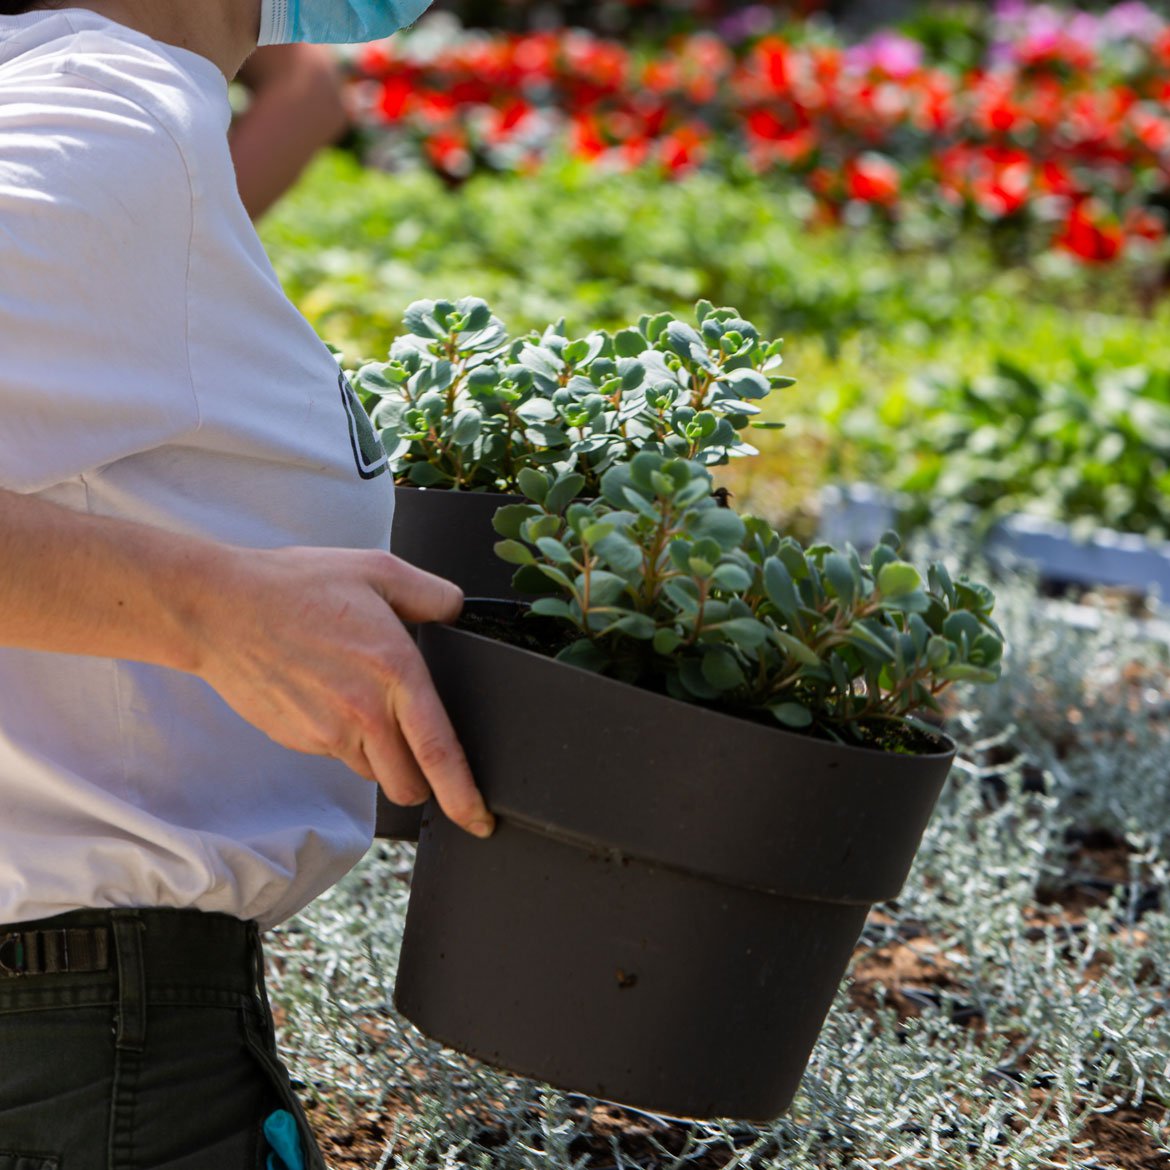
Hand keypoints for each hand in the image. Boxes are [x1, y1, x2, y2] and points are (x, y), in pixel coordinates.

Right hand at [191, 545, 493, 837]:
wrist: (220, 610)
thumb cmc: (295, 587)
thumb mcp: (377, 572)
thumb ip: (431, 595)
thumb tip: (457, 611)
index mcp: (395, 671)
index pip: (440, 752)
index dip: (465, 795)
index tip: (480, 820)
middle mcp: (365, 712)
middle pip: (409, 783)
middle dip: (423, 782)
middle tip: (422, 754)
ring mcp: (328, 732)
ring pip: (374, 772)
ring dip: (383, 757)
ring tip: (365, 706)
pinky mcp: (299, 740)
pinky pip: (339, 755)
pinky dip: (347, 741)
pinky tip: (332, 699)